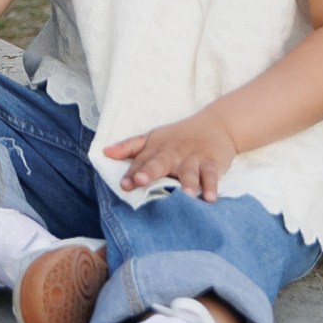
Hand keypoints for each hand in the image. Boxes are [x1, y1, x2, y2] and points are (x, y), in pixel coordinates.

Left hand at [104, 108, 239, 198]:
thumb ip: (130, 147)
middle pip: (160, 162)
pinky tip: (211, 198)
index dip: (132, 172)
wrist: (216, 124)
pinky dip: (212, 186)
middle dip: (150, 171)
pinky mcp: (212, 163)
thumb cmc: (179, 137)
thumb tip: (105, 152)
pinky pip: (211, 175)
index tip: (124, 184)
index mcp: (156, 148)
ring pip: (189, 171)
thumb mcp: (153, 138)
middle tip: (141, 181)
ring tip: (186, 196)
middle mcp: (172, 153)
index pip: (141, 161)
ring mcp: (193, 158)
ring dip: (187, 183)